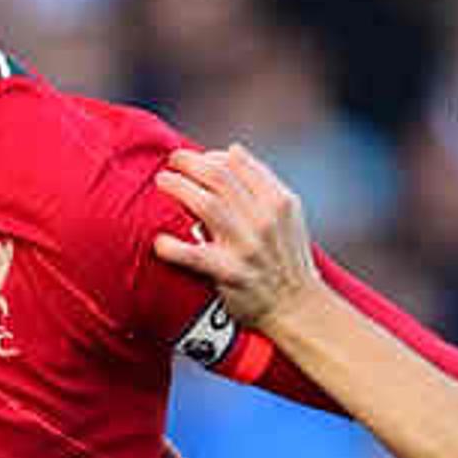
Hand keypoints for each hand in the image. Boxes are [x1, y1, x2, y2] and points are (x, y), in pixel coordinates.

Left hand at [150, 145, 319, 331]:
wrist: (298, 308)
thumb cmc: (287, 259)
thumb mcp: (288, 215)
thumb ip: (263, 182)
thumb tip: (232, 150)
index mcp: (278, 201)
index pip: (237, 164)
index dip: (209, 157)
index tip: (194, 161)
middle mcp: (264, 220)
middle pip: (219, 177)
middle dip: (189, 164)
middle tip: (171, 162)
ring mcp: (247, 246)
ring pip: (206, 205)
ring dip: (179, 188)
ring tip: (162, 182)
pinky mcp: (231, 274)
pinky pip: (194, 255)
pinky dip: (173, 247)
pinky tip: (159, 242)